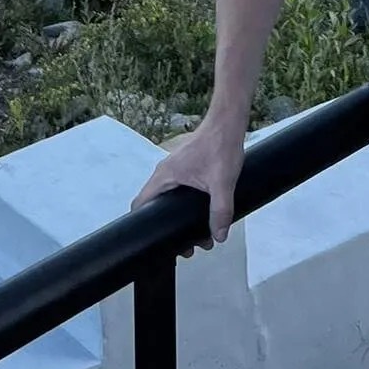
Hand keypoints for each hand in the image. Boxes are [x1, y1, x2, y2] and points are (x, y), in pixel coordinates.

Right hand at [130, 116, 245, 251]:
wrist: (228, 122)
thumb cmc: (220, 147)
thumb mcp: (222, 183)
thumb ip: (220, 211)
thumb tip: (219, 236)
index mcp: (164, 176)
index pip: (140, 204)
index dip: (143, 225)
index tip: (157, 241)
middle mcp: (164, 172)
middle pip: (155, 205)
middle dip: (169, 228)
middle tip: (188, 246)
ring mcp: (174, 168)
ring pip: (169, 198)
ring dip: (180, 217)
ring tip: (201, 235)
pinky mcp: (185, 166)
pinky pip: (178, 190)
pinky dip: (185, 205)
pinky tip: (202, 214)